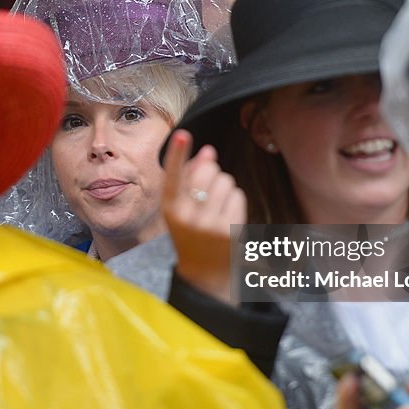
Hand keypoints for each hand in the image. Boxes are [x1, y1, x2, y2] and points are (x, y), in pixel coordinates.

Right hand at [161, 129, 246, 303]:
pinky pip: (238, 195)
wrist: (204, 274)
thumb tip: (209, 151)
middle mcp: (186, 217)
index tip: (183, 134)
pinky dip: (235, 200)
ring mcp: (208, 225)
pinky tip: (227, 215)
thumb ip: (191, 177)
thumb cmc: (192, 233)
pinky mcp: (228, 231)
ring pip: (225, 181)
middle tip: (208, 191)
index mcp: (170, 209)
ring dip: (225, 187)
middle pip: (208, 171)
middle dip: (212, 172)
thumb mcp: (183, 208)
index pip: (173, 177)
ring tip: (217, 207)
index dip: (177, 153)